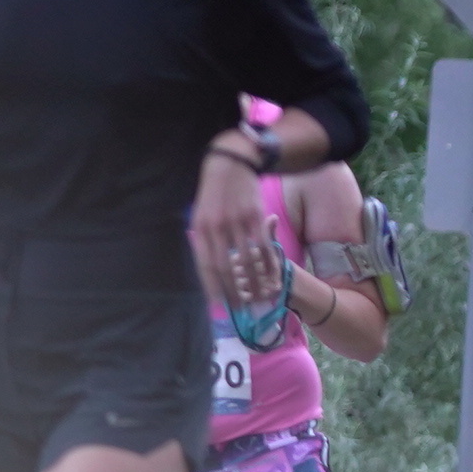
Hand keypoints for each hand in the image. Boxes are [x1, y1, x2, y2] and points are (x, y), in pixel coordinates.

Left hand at [192, 149, 283, 310]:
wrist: (231, 164)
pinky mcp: (256, 217)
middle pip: (226, 267)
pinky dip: (268, 263)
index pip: (205, 266)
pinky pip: (263, 245)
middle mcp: (217, 228)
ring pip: (247, 260)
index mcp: (200, 229)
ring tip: (260, 296)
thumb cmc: (215, 193)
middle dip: (234, 291)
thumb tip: (208, 266)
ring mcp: (237, 222)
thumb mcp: (202, 214)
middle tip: (241, 308)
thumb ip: (205, 239)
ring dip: (255, 281)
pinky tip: (272, 275)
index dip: (213, 288)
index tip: (219, 306)